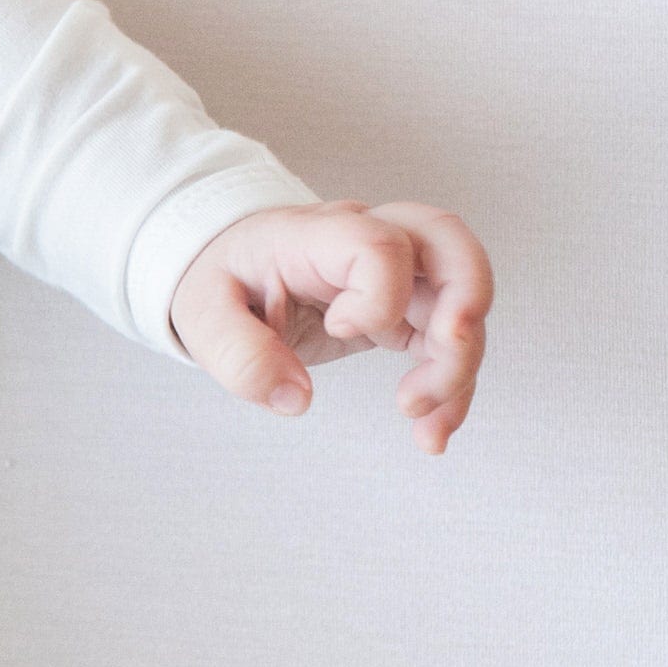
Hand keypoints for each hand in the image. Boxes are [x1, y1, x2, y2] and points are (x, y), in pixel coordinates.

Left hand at [167, 200, 491, 453]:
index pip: (380, 243)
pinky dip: (452, 385)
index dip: (377, 294)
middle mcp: (366, 241)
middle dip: (466, 306)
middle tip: (447, 356)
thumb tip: (294, 399)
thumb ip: (239, 355)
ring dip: (459, 366)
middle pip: (450, 245)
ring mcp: (393, 272)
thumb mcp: (201, 315)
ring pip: (461, 300)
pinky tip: (432, 432)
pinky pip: (449, 339)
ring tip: (427, 428)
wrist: (227, 271)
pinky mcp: (404, 307)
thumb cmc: (220, 283)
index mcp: (314, 235)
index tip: (338, 328)